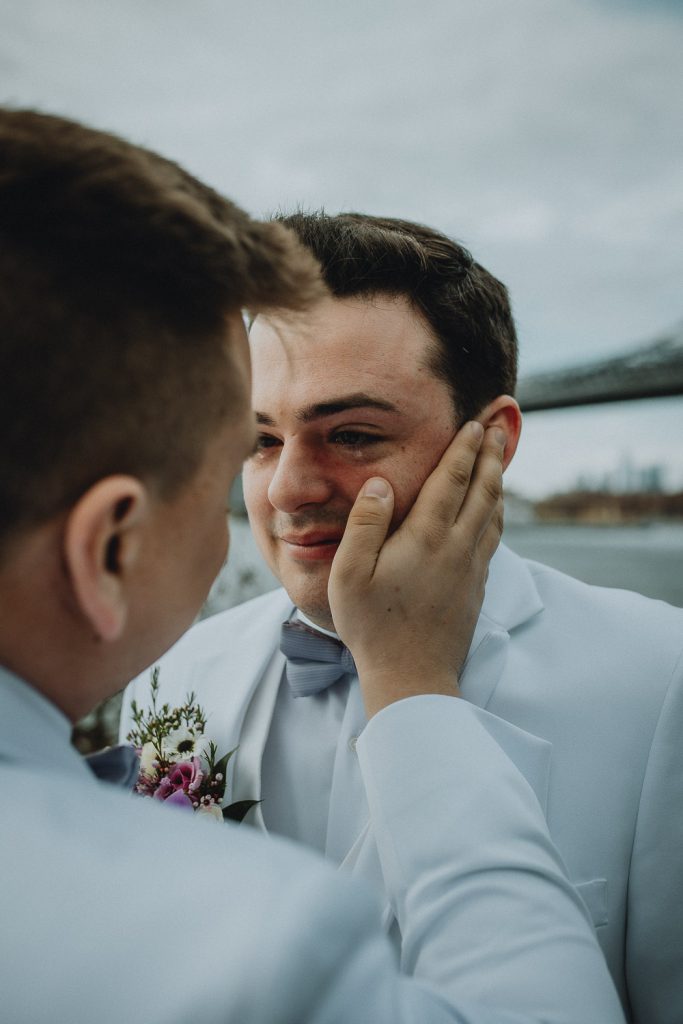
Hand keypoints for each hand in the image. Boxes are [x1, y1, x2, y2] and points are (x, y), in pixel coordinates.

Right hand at [328, 423, 504, 716]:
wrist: (413, 677)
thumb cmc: (372, 626)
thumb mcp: (349, 574)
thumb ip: (364, 524)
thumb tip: (380, 483)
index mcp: (426, 538)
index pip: (452, 480)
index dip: (464, 447)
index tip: (474, 421)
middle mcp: (456, 547)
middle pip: (482, 488)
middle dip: (491, 452)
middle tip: (499, 422)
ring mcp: (471, 567)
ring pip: (493, 511)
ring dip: (499, 478)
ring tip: (501, 454)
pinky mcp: (476, 586)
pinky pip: (494, 536)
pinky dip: (498, 511)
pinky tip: (497, 507)